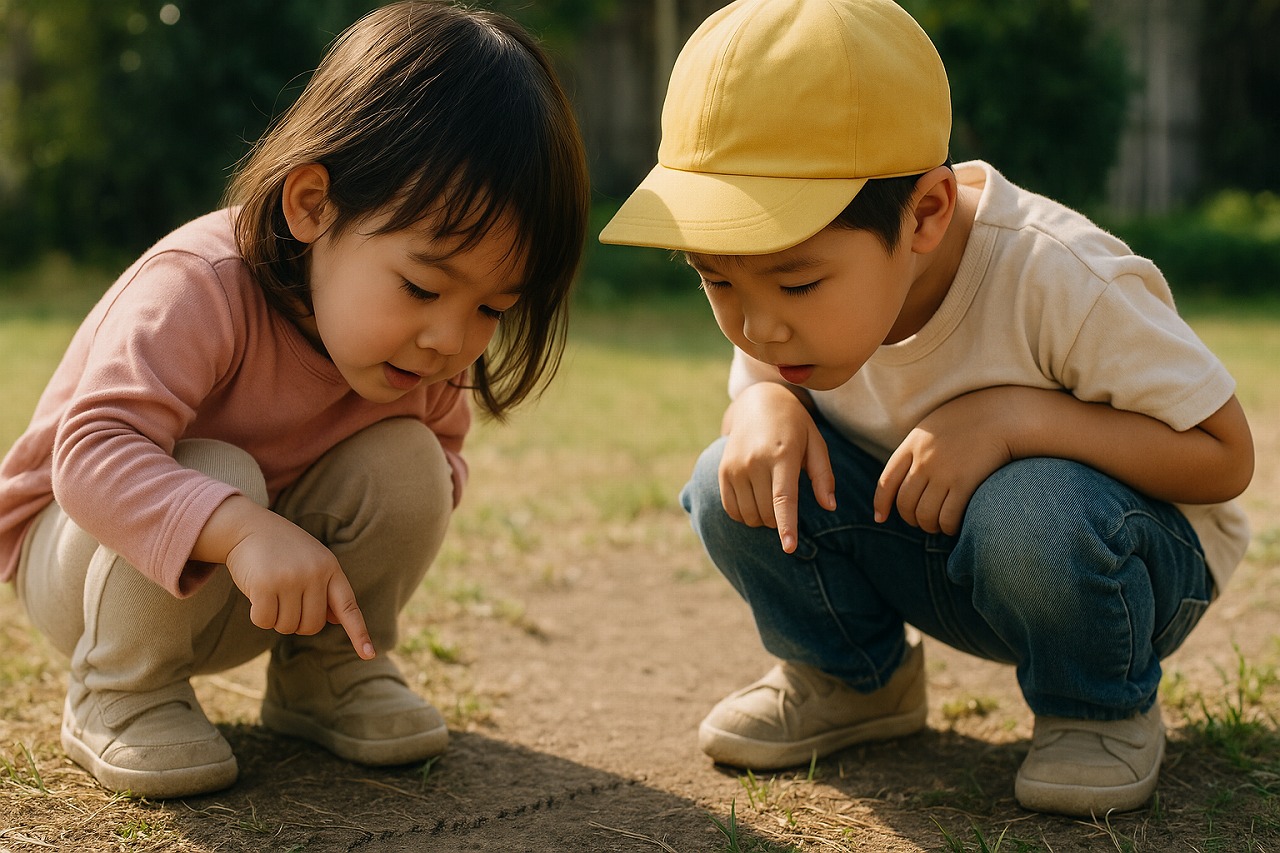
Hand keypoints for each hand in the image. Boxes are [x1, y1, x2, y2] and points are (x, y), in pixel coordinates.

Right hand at [198, 497, 374, 658]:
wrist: (248, 527)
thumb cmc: (282, 550)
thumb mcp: (311, 563)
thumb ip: (325, 590)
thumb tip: (338, 620)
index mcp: (331, 569)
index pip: (349, 607)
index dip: (359, 633)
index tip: (369, 655)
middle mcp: (314, 574)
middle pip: (311, 626)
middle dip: (296, 622)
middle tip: (284, 601)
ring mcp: (291, 579)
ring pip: (287, 626)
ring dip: (276, 618)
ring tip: (271, 592)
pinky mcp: (265, 585)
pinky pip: (264, 621)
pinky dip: (258, 615)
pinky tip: (256, 595)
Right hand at [719, 383, 836, 552]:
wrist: (758, 403)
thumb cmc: (794, 427)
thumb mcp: (816, 443)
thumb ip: (823, 476)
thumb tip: (830, 506)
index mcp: (782, 455)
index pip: (783, 498)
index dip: (787, 526)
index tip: (789, 548)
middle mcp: (754, 462)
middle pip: (767, 513)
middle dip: (780, 520)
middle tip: (786, 500)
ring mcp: (735, 467)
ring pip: (749, 515)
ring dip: (763, 519)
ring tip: (771, 499)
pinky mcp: (723, 471)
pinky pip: (732, 510)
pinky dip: (745, 515)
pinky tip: (755, 501)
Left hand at [874, 389, 1018, 534]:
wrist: (1001, 415)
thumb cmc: (969, 421)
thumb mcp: (933, 427)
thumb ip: (916, 449)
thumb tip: (906, 477)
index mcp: (912, 445)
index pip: (886, 481)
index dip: (881, 504)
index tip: (880, 518)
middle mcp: (923, 460)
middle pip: (905, 503)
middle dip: (910, 519)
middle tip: (921, 522)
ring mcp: (942, 472)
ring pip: (924, 514)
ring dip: (929, 526)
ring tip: (937, 526)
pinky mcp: (964, 483)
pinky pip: (948, 516)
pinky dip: (948, 527)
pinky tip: (953, 526)